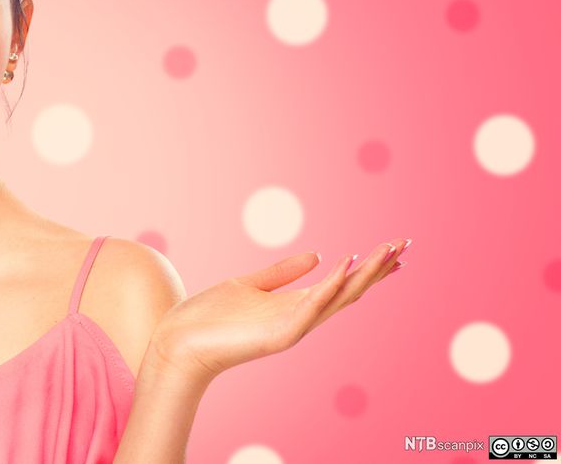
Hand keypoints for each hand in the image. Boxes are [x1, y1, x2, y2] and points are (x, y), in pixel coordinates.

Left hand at [149, 239, 410, 385]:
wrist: (178, 342)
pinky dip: (331, 286)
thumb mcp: (249, 285)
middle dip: (379, 268)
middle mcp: (301, 317)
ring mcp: (292, 327)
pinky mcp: (278, 334)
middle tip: (406, 243)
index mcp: (295, 306)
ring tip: (389, 248)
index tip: (396, 249)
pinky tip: (348, 262)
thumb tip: (317, 255)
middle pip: (350, 290)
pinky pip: (311, 307)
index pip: (342, 284)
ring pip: (339, 297)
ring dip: (366, 273)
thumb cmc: (210, 317)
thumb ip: (282, 273)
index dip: (369, 267)